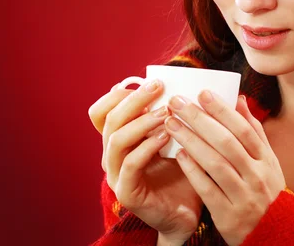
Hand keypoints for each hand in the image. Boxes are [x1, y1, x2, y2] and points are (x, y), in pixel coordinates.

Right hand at [88, 80, 202, 243]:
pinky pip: (131, 163)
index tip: (147, 81)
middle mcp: (113, 156)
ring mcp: (117, 175)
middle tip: (158, 87)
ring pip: (116, 139)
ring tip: (165, 112)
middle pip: (109, 119)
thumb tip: (191, 84)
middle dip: (133, 99)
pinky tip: (167, 135)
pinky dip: (147, 146)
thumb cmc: (184, 172)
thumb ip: (175, 115)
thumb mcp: (178, 137)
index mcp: (120, 140)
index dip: (118, 94)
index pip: (102, 112)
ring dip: (141, 121)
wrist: (188, 213)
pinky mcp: (127, 192)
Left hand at [164, 92, 285, 245]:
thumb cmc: (266, 192)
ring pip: (216, 164)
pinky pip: (208, 189)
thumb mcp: (267, 162)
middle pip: (227, 143)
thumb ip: (253, 131)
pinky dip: (193, 170)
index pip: (244, 130)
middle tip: (177, 103)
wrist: (275, 235)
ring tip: (171, 124)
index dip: (223, 110)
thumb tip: (239, 98)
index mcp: (266, 161)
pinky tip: (179, 154)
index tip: (202, 93)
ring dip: (192, 141)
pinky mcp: (228, 216)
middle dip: (200, 120)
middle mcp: (258, 176)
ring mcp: (244, 197)